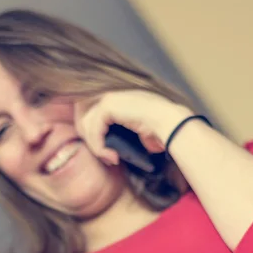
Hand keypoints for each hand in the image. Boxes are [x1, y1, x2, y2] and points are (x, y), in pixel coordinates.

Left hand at [74, 90, 190, 164]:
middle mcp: (110, 94)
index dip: (88, 130)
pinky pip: (93, 129)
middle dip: (87, 137)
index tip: (103, 151)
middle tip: (104, 155)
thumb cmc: (160, 131)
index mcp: (116, 98)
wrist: (171, 125)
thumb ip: (118, 133)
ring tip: (111, 158)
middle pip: (81, 114)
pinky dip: (99, 147)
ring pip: (86, 124)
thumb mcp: (135, 132)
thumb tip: (108, 147)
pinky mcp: (108, 105)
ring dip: (95, 147)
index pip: (88, 109)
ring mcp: (108, 97)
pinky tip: (112, 157)